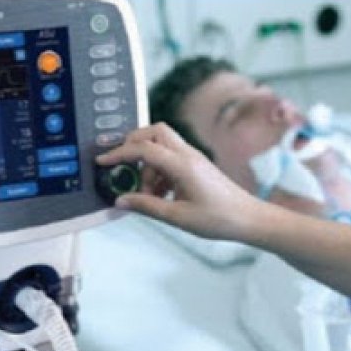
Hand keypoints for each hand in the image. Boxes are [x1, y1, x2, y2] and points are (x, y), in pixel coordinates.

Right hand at [96, 123, 261, 239]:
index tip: (102, 160)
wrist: (248, 218)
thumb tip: (121, 200)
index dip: (119, 153)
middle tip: (123, 166)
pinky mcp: (197, 165)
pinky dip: (159, 171)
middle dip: (134, 144)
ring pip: (162, 145)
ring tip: (148, 194)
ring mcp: (194, 158)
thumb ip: (147, 206)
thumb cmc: (219, 219)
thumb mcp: (177, 217)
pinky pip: (171, 158)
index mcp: (183, 165)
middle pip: (154, 132)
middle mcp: (188, 155)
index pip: (144, 149)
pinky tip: (161, 195)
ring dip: (148, 164)